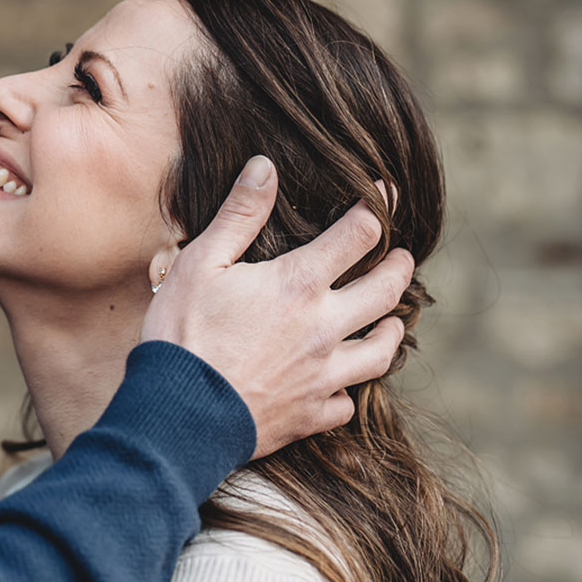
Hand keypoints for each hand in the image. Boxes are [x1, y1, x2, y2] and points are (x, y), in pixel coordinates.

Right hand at [139, 156, 412, 458]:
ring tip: (394, 321)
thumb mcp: (201, 262)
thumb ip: (239, 214)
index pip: (358, 235)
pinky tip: (341, 384)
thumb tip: (265, 167)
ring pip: (380, 352)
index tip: (386, 193)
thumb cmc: (183, 332)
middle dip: (399, 268)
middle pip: (385, 292)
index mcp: (299, 284)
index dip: (377, 208)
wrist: (178, 413)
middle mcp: (324, 328)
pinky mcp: (311, 414)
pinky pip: (345, 402)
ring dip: (393, 331)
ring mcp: (323, 375)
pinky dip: (348, 390)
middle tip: (403, 257)